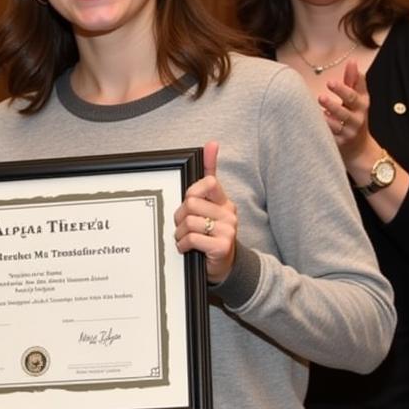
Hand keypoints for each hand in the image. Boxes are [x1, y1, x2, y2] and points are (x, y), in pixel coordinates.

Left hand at [174, 140, 237, 282]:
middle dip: (180, 216)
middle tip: (182, 226)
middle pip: (190, 203)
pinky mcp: (222, 246)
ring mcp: (228, 230)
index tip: (189, 201)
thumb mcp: (209, 205)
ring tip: (185, 238)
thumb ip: (209, 176)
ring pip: (188, 221)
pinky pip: (191, 238)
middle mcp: (229, 213)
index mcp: (224, 201)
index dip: (191, 191)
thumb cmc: (210, 233)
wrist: (223, 265)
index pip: (208, 181)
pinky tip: (187, 248)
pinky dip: (183, 245)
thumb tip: (211, 143)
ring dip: (179, 233)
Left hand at [320, 59, 370, 155]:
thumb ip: (353, 81)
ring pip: (336, 126)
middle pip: (345, 111)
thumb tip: (352, 62)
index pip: (354, 96)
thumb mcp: (358, 99)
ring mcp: (348, 133)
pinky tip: (314, 123)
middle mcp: (356, 119)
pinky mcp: (339, 145)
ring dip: (326, 119)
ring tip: (317, 111)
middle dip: (333, 105)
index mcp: (361, 105)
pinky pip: (329, 137)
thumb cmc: (355, 117)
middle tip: (320, 96)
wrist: (360, 149)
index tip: (330, 82)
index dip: (343, 89)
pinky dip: (322, 130)